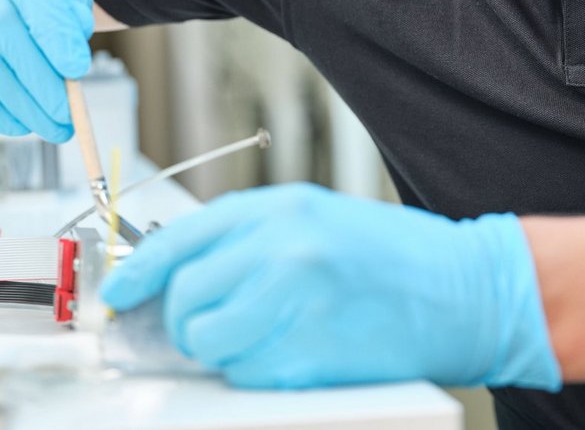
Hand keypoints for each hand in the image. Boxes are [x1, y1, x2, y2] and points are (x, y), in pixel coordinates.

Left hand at [99, 182, 560, 390]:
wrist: (466, 291)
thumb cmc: (394, 256)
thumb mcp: (318, 218)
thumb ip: (251, 237)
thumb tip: (182, 272)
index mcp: (281, 210)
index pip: (181, 240)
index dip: (138, 271)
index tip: (118, 293)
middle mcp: (281, 251)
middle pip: (185, 296)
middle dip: (180, 320)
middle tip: (200, 327)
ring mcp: (294, 305)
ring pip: (208, 341)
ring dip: (220, 349)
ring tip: (260, 336)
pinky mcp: (308, 358)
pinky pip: (247, 374)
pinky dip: (256, 371)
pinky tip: (294, 351)